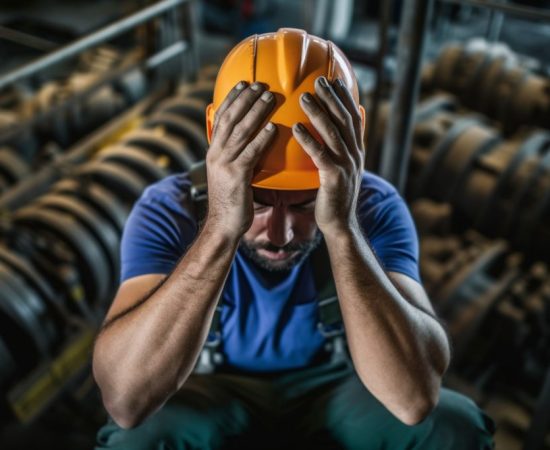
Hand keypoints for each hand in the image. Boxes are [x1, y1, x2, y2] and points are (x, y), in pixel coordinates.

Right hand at [205, 81, 276, 238]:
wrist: (223, 225)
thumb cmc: (232, 200)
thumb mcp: (229, 173)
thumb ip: (236, 155)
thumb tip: (249, 141)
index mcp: (214, 151)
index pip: (221, 118)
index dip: (232, 99)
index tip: (243, 83)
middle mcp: (216, 154)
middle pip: (230, 119)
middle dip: (244, 99)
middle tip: (260, 84)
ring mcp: (224, 164)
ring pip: (240, 131)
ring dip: (255, 112)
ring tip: (268, 97)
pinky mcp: (236, 176)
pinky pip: (250, 153)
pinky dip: (261, 139)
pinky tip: (272, 128)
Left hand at [292, 76, 364, 234]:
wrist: (339, 223)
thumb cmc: (335, 196)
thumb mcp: (342, 169)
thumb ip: (341, 148)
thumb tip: (339, 132)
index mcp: (356, 151)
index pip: (353, 118)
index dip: (345, 98)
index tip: (334, 80)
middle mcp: (355, 155)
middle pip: (344, 120)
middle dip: (332, 98)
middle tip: (318, 80)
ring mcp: (346, 166)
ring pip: (333, 133)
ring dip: (318, 113)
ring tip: (304, 97)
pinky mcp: (334, 178)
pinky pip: (321, 155)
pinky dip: (309, 139)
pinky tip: (296, 128)